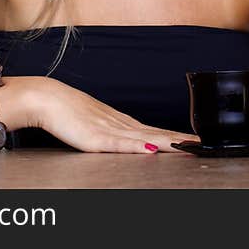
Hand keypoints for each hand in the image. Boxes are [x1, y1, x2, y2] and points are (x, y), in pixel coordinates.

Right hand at [36, 78, 199, 152]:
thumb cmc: (68, 112)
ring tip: (187, 145)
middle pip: (156, 134)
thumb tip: (131, 141)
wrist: (48, 99)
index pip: (155, 131)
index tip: (195, 140)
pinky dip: (136, 146)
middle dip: (179, 140)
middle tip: (200, 144)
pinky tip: (150, 149)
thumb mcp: (96, 124)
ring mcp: (109, 130)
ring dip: (167, 142)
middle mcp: (120, 124)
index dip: (176, 136)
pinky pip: (119, 144)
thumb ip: (113, 133)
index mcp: (121, 122)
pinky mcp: (96, 137)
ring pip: (145, 138)